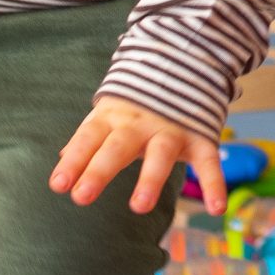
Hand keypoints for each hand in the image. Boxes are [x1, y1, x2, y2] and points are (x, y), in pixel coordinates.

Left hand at [52, 96, 226, 214]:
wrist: (183, 65)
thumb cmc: (136, 104)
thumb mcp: (109, 115)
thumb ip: (88, 139)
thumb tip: (60, 161)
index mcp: (113, 118)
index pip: (89, 138)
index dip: (73, 160)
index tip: (58, 185)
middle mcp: (140, 124)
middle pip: (118, 147)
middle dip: (99, 170)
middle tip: (81, 198)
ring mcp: (172, 130)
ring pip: (160, 154)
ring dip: (150, 179)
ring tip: (139, 208)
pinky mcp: (200, 137)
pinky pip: (208, 162)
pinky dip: (215, 184)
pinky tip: (216, 209)